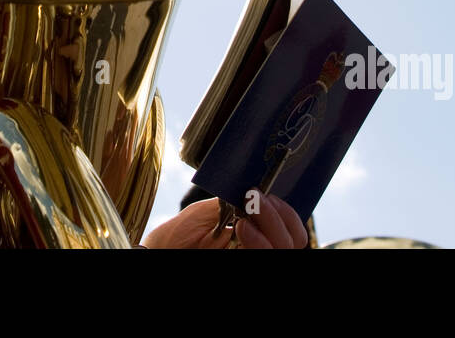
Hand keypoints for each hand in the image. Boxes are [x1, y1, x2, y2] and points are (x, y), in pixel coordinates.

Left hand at [141, 194, 308, 248]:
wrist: (159, 252)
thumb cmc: (177, 237)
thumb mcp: (207, 212)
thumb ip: (233, 201)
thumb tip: (257, 190)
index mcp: (256, 232)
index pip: (289, 227)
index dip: (284, 211)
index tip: (264, 194)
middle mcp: (260, 246)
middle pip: (294, 239)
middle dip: (279, 217)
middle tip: (256, 201)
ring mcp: (253, 256)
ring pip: (284, 248)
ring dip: (270, 227)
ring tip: (245, 218)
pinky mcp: (246, 265)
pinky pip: (265, 258)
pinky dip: (259, 243)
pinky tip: (242, 229)